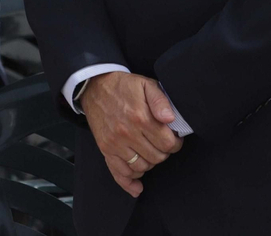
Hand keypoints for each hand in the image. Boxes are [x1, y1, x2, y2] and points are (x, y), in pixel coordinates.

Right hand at [79, 71, 183, 196]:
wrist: (94, 87)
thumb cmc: (123, 87)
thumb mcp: (145, 85)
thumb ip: (161, 101)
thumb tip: (170, 119)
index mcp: (140, 118)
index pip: (168, 144)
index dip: (176, 143)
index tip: (174, 138)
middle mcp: (127, 133)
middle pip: (157, 158)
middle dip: (164, 152)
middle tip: (161, 143)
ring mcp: (114, 143)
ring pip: (141, 166)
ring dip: (150, 162)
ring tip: (149, 151)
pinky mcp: (105, 149)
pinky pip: (119, 172)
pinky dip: (129, 181)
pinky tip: (137, 186)